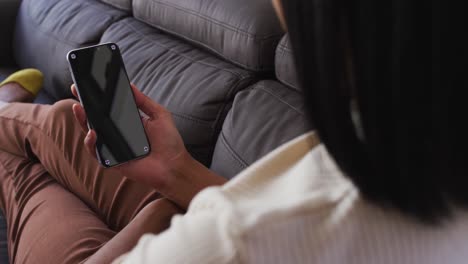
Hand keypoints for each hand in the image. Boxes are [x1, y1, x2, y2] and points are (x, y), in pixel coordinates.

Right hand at [71, 84, 190, 190]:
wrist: (174, 166)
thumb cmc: (170, 142)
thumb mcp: (159, 115)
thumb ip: (144, 101)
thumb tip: (130, 85)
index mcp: (128, 122)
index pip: (109, 108)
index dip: (98, 97)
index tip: (88, 83)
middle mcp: (118, 134)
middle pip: (96, 118)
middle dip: (84, 104)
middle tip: (77, 90)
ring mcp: (113, 147)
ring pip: (91, 133)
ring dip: (82, 121)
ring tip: (79, 108)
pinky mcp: (112, 161)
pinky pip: (96, 152)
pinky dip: (91, 142)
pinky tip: (93, 133)